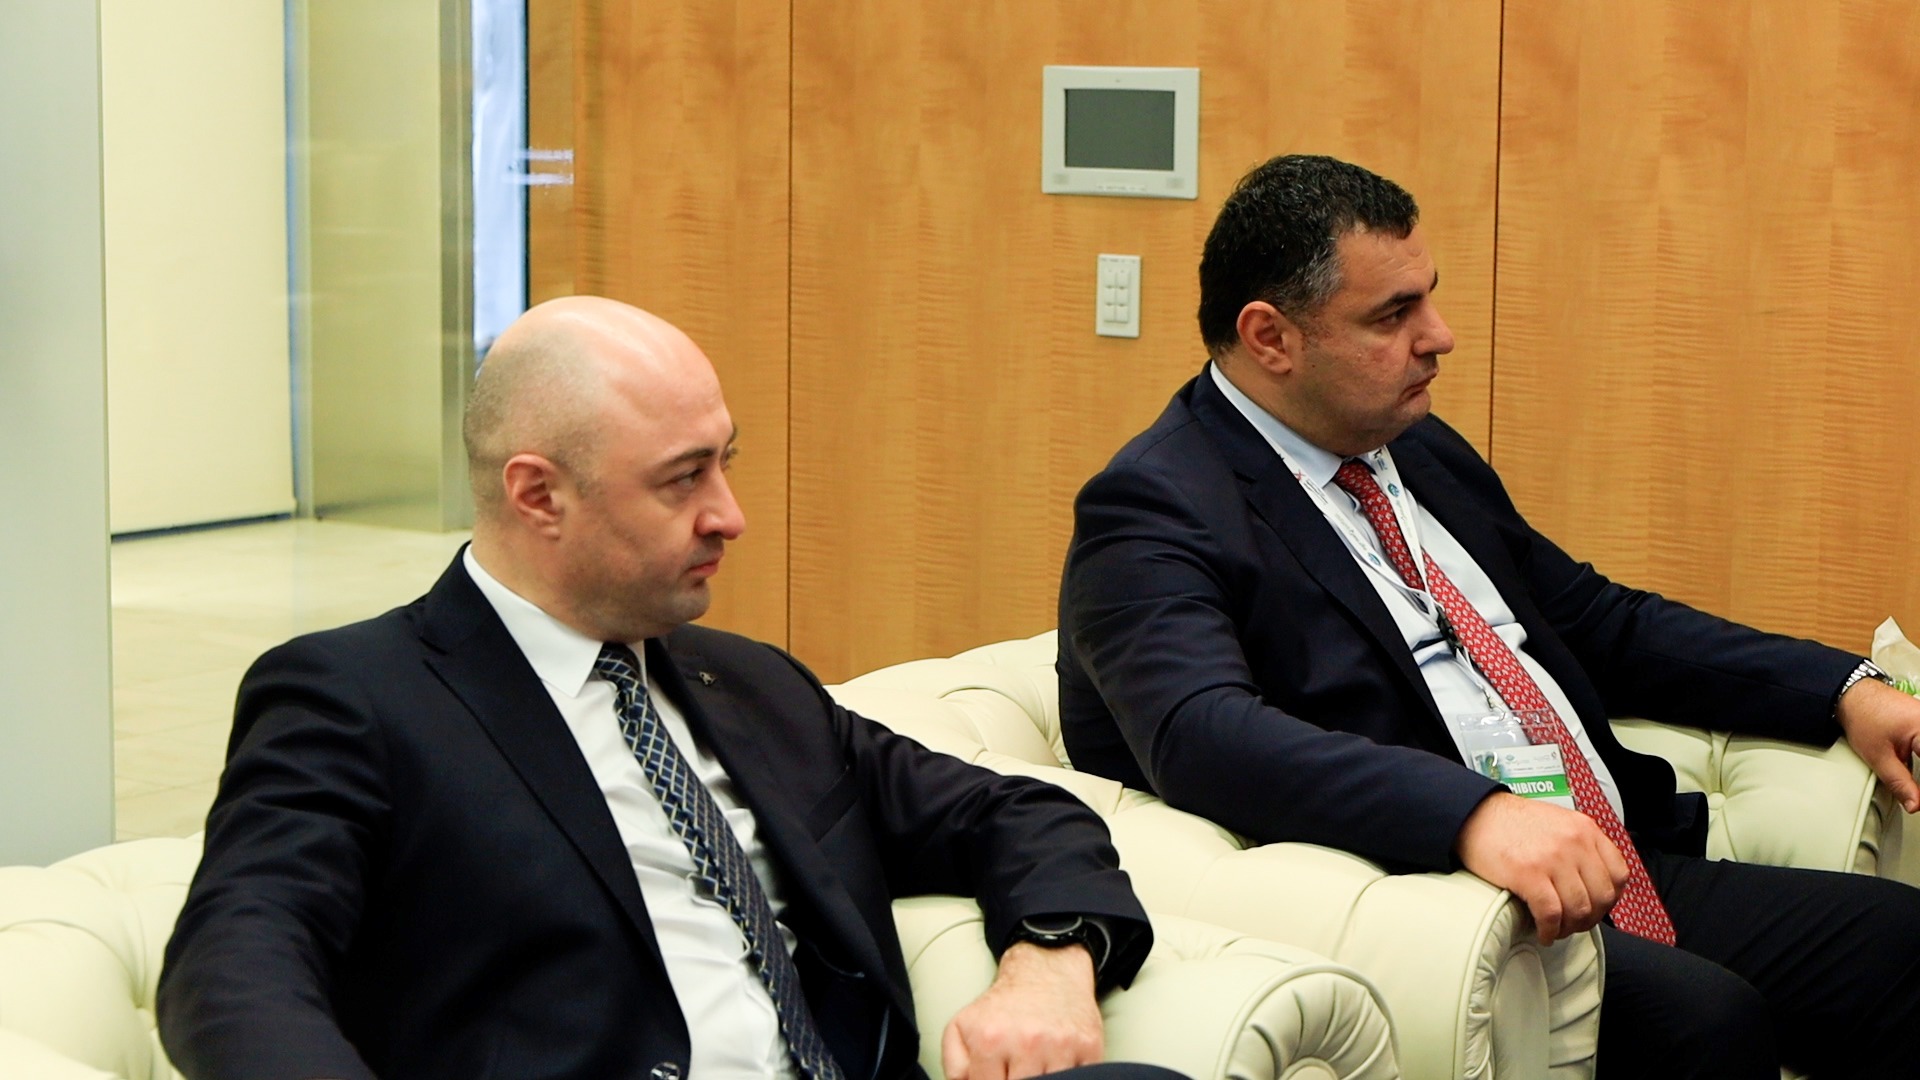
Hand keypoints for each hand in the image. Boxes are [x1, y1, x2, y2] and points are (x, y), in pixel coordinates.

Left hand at [941, 941, 1102, 1079]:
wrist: (1046, 968)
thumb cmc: (1003, 1005)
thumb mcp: (962, 1026)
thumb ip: (956, 1065)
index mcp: (990, 1040)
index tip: (997, 1078)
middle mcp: (1027, 1043)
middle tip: (1015, 1073)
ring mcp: (1061, 1047)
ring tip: (1035, 1069)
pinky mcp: (1089, 1048)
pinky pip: (1083, 1079)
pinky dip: (1071, 1078)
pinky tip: (1058, 1067)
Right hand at [1456, 792, 1628, 943]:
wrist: (1473, 815)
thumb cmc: (1509, 822)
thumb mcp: (1557, 823)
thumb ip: (1578, 846)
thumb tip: (1589, 882)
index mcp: (1584, 829)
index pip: (1619, 875)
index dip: (1610, 900)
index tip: (1595, 908)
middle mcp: (1574, 842)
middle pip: (1601, 897)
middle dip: (1589, 919)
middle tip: (1573, 924)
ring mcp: (1553, 858)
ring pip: (1579, 909)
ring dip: (1568, 928)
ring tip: (1556, 930)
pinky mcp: (1529, 874)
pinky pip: (1551, 914)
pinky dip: (1549, 930)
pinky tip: (1543, 932)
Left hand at [1837, 678, 1919, 812]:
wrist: (1853, 695)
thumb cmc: (1864, 717)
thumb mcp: (1879, 757)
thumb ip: (1899, 783)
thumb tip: (1915, 804)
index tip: (1919, 800)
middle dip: (1919, 778)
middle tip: (1915, 795)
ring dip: (1919, 770)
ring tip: (1913, 788)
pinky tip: (1915, 773)